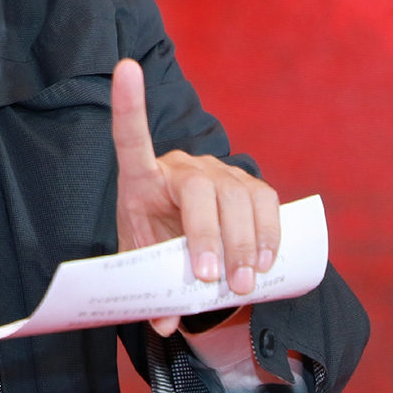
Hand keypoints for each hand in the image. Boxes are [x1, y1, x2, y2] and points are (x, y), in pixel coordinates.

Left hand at [111, 57, 281, 337]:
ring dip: (245, 244)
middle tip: (213, 281)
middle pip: (202, 190)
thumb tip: (163, 325)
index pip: (131, 137)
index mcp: (142, 177)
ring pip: (239, 198)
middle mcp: (183, 166)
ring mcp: (219, 172)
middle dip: (210, 237)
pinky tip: (265, 263)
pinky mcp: (248, 185)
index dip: (128, 103)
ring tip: (242, 285)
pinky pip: (266, 203)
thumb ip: (147, 291)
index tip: (125, 67)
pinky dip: (268, 234)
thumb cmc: (153, 243)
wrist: (181, 236)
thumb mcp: (140, 263)